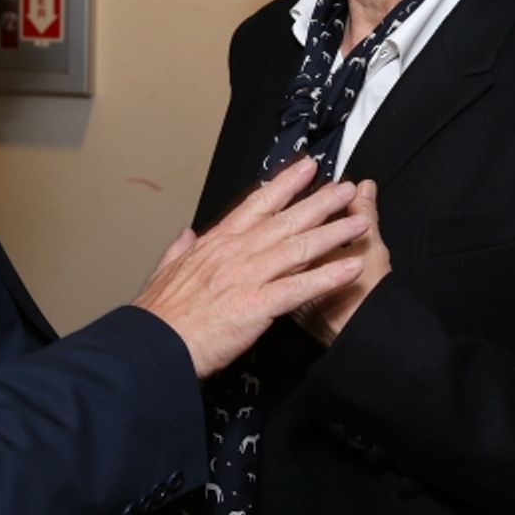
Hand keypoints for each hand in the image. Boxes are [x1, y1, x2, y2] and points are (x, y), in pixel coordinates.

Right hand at [133, 159, 370, 377]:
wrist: (155, 345)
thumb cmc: (160, 315)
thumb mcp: (163, 271)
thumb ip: (179, 250)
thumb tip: (187, 235)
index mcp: (216, 244)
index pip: (256, 205)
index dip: (284, 185)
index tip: (306, 169)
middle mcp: (236, 253)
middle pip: (286, 220)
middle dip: (319, 202)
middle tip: (345, 187)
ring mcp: (248, 276)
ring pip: (299, 248)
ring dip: (333, 233)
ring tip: (360, 223)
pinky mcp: (257, 305)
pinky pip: (301, 287)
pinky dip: (328, 276)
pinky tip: (351, 268)